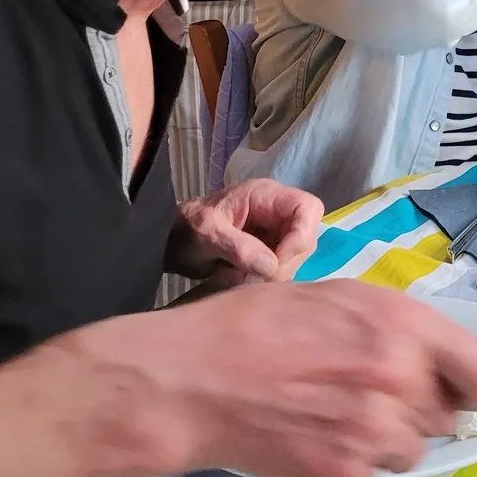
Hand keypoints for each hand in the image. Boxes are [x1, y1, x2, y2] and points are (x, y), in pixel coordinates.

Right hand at [57, 280, 476, 476]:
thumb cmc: (261, 325)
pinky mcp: (349, 475)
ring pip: (415, 448)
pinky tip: (315, 436)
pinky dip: (354, 462)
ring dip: (389, 438)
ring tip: (337, 414)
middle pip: (450, 415)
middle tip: (372, 393)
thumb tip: (442, 361)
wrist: (197, 380)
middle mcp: (401, 379)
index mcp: (404, 326)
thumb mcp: (341, 299)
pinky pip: (375, 474)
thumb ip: (399, 329)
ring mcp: (376, 433)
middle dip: (421, 406)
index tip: (470, 391)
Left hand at [173, 180, 323, 285]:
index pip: (307, 208)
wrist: (169, 240)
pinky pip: (280, 269)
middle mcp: (276, 212)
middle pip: (305, 237)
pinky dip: (263, 280)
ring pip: (295, 258)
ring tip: (239, 275)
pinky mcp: (267, 252)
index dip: (302, 235)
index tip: (277, 261)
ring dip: (272, 274)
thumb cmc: (187, 227)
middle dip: (285, 262)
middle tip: (256, 277)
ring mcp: (274, 233)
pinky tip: (239, 278)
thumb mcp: (208, 234)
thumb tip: (271, 266)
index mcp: (266, 196)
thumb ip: (239, 247)